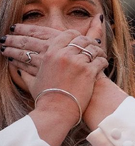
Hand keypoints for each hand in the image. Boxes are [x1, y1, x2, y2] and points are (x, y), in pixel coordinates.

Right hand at [19, 18, 107, 145]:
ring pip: (94, 49)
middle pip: (83, 40)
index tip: (81, 40)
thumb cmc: (45, 98)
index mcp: (51, 54)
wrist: (56, 111)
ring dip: (99, 52)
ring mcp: (78, 63)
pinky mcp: (89, 72)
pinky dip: (104, 62)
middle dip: (90, 43)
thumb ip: (27, 72)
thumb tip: (19, 68)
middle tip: (94, 48)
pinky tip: (103, 65)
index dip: (77, 36)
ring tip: (100, 56)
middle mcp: (64, 55)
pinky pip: (101, 60)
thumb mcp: (33, 81)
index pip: (68, 34)